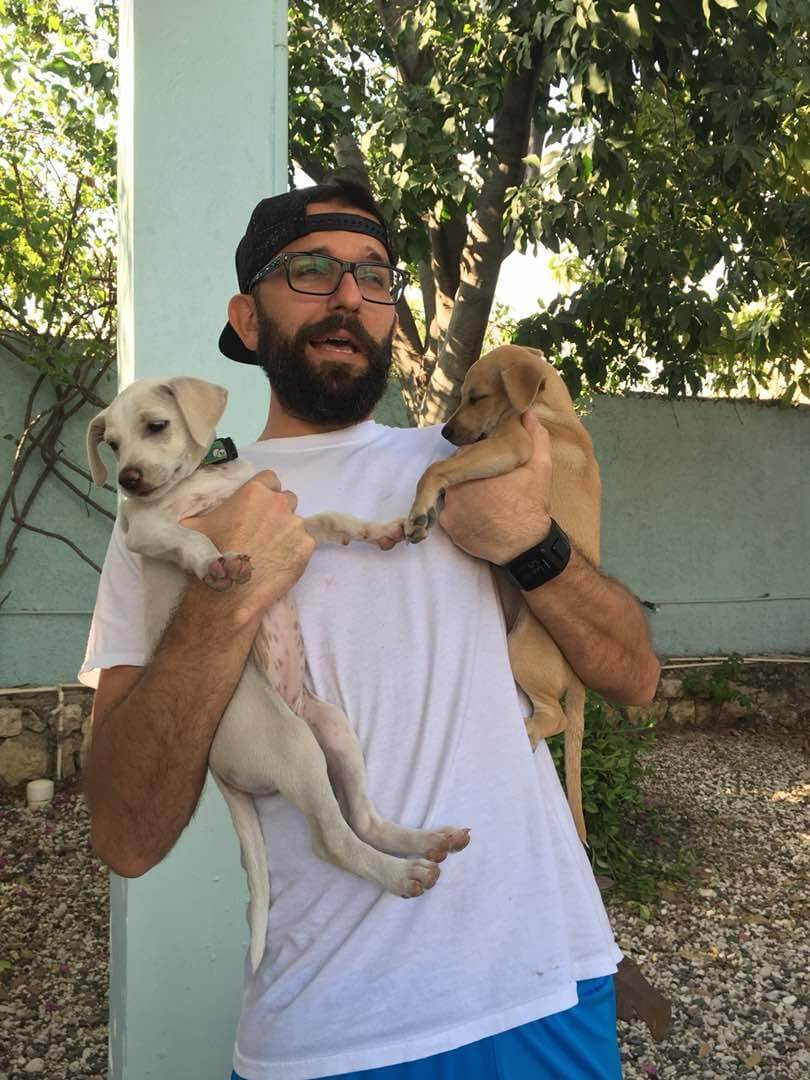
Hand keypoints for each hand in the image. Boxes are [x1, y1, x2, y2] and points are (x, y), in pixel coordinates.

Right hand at [182, 470, 314, 614]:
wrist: (228, 592)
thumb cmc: (209, 555)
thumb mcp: (193, 524)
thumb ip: (201, 509)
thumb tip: (188, 508)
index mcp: (254, 492)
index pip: (270, 479)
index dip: (265, 492)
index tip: (257, 507)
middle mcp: (279, 504)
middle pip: (287, 499)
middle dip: (278, 511)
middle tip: (264, 530)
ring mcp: (295, 526)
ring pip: (296, 523)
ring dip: (286, 532)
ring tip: (270, 551)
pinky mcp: (306, 548)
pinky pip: (304, 543)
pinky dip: (294, 551)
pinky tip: (279, 563)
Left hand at [439, 412, 552, 563]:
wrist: (523, 545)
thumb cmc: (531, 505)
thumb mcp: (540, 468)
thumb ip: (535, 437)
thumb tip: (528, 414)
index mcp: (474, 466)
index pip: (467, 455)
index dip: (480, 463)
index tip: (493, 473)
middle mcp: (456, 484)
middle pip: (457, 474)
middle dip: (469, 479)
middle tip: (490, 490)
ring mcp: (449, 506)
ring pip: (451, 493)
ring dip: (463, 495)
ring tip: (484, 504)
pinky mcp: (447, 526)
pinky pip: (448, 513)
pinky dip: (459, 514)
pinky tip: (477, 517)